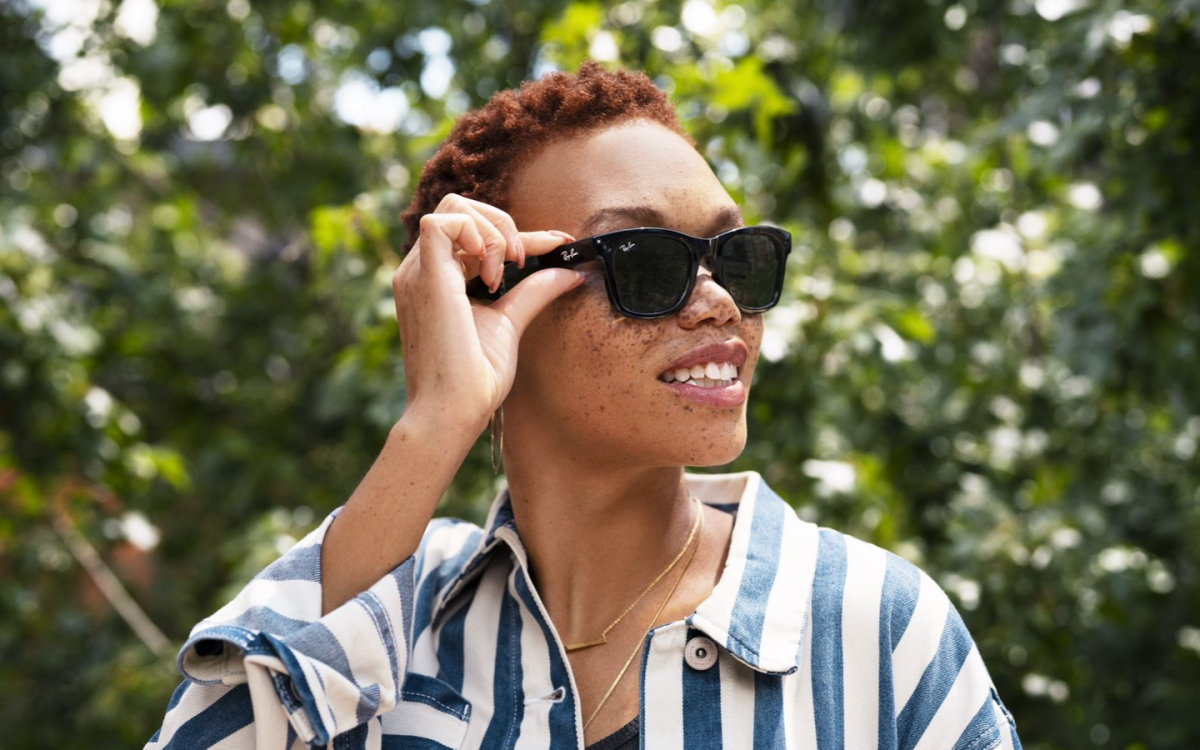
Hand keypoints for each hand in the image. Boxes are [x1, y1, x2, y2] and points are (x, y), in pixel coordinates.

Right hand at [392, 193, 583, 430]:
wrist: (454, 410)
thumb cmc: (475, 378)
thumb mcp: (510, 322)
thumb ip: (534, 292)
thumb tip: (570, 274)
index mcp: (436, 280)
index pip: (475, 236)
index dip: (518, 234)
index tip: (557, 244)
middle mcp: (421, 271)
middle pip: (460, 209)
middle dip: (503, 225)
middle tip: (524, 260)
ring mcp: (418, 272)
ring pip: (453, 208)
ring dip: (493, 229)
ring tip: (506, 269)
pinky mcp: (424, 277)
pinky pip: (443, 222)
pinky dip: (477, 233)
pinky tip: (492, 269)